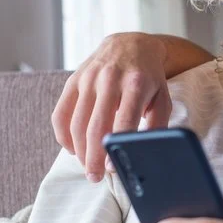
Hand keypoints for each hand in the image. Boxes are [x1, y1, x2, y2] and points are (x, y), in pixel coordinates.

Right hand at [51, 32, 172, 181]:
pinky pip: (60, 114)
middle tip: (94, 177)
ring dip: (79, 151)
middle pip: (95, 126)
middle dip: (92, 158)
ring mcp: (88, 78)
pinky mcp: (73, 80)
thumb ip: (157, 126)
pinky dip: (63, 136)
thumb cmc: (150, 79)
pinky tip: (73, 149)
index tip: (113, 169)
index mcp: (135, 83)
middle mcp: (109, 79)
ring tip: (87, 167)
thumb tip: (145, 155)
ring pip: (76, 123)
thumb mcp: (162, 99)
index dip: (115, 148)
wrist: (131, 45)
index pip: (123, 122)